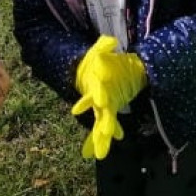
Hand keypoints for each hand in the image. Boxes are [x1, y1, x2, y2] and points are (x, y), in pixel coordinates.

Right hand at [72, 37, 145, 159]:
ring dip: (101, 138)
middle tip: (105, 135)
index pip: (95, 92)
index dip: (94, 98)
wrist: (90, 69)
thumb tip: (110, 41)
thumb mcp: (99, 52)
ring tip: (100, 154)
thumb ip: (104, 46)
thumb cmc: (96, 61)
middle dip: (103, 123)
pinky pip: (108, 124)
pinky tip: (97, 151)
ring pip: (101, 124)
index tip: (84, 109)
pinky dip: (107, 135)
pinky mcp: (108, 108)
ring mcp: (102, 105)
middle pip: (100, 112)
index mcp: (95, 84)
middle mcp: (98, 97)